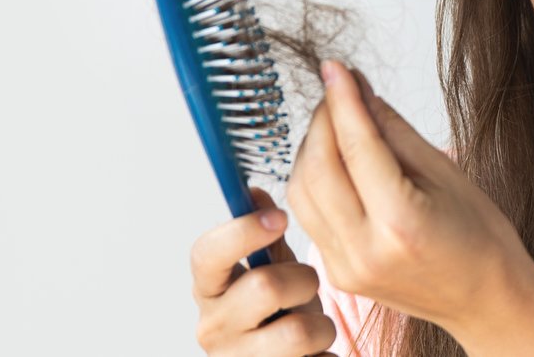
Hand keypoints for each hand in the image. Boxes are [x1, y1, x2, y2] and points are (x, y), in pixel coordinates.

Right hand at [190, 186, 337, 355]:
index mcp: (208, 289)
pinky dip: (326, 355)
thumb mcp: (269, 270)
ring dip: (320, 325)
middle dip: (303, 280)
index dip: (242, 231)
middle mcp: (212, 328)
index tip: (280, 218)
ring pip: (298, 332)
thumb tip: (254, 192)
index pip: (207, 254)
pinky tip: (314, 355)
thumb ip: (263, 234)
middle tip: (307, 287)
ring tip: (313, 328)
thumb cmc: (274, 314)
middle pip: (265, 286)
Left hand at [286, 60, 533, 341]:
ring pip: (301, 191)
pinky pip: (308, 214)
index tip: (335, 67)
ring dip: (311, 148)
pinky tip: (334, 160)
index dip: (342, 100)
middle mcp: (365, 250)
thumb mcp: (445, 172)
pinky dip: (313, 179)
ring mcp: (345, 267)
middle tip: (340, 92)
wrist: (487, 300)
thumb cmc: (480, 238)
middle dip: (322, 121)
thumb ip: (393, 130)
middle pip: (317, 168)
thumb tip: (358, 88)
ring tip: (338, 125)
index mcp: (401, 224)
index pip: (356, 147)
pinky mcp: (336, 273)